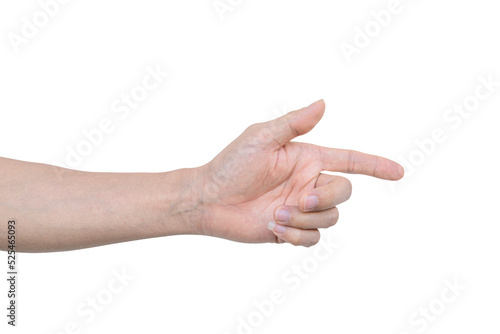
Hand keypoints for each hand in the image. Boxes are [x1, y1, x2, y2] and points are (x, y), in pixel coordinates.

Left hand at [197, 100, 402, 246]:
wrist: (209, 199)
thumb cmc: (231, 164)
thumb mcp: (261, 137)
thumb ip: (293, 123)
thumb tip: (323, 103)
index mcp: (307, 159)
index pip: (350, 161)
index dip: (375, 166)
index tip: (399, 172)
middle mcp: (308, 183)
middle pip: (343, 193)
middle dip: (327, 198)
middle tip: (302, 199)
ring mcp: (301, 208)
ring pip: (330, 218)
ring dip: (303, 218)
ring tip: (274, 214)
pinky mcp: (291, 230)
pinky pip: (312, 238)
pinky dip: (295, 235)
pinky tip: (273, 227)